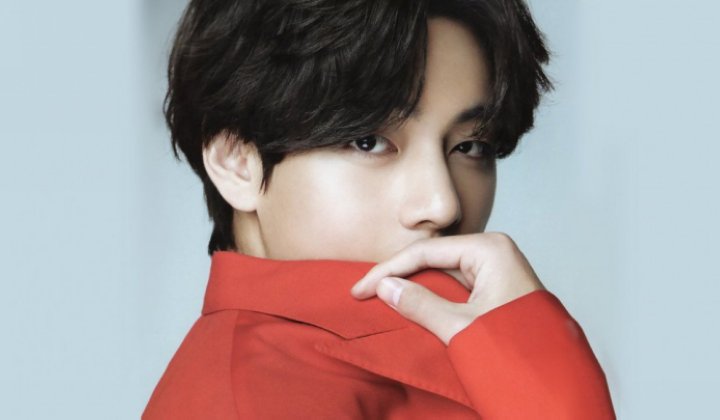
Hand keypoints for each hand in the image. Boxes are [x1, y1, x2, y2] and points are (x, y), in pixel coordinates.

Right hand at [350, 232, 545, 344]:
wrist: (560, 388)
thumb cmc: (520, 353)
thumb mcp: (461, 328)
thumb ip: (420, 304)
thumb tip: (385, 288)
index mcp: (490, 249)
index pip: (426, 252)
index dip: (388, 270)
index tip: (360, 290)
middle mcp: (496, 253)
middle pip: (434, 258)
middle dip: (400, 275)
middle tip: (366, 292)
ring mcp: (499, 271)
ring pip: (445, 272)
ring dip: (415, 285)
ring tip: (382, 297)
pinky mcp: (498, 290)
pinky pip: (458, 286)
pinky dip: (434, 296)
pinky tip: (412, 303)